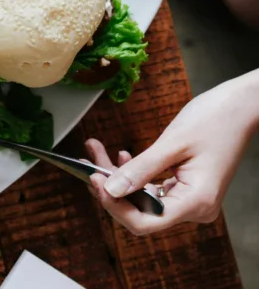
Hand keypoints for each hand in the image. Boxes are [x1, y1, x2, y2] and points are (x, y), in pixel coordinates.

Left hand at [86, 71, 258, 234]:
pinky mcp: (184, 187)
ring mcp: (189, 199)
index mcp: (195, 202)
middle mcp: (193, 208)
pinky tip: (122, 156)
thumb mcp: (172, 144)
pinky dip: (134, 173)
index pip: (144, 223)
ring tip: (97, 151)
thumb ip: (140, 170)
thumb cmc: (215, 120)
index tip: (94, 181)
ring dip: (118, 176)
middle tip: (89, 164)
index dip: (114, 205)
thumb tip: (109, 190)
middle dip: (111, 187)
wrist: (240, 107)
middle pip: (139, 211)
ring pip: (142, 197)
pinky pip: (152, 187)